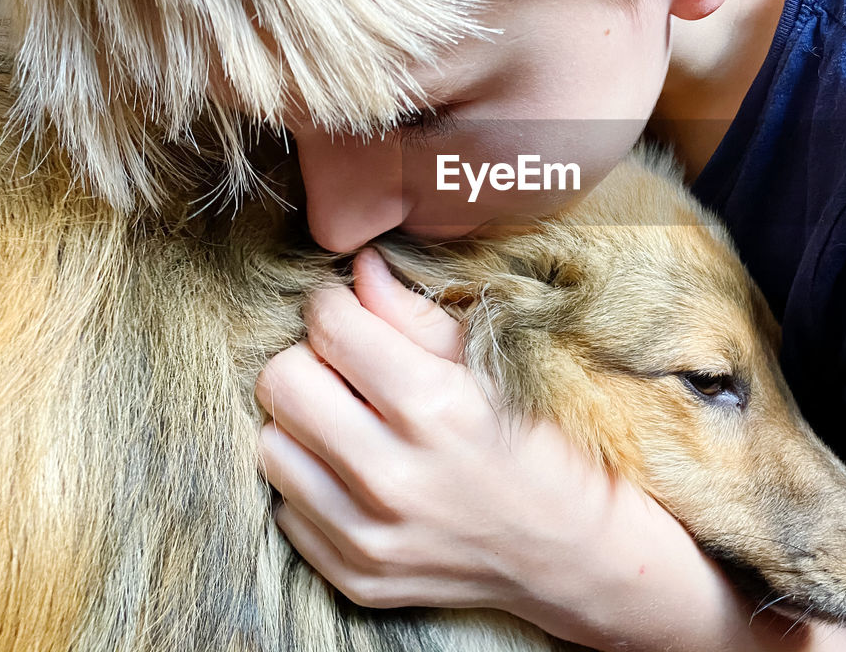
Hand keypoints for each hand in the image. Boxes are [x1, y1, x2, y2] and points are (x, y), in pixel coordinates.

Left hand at [254, 247, 623, 613]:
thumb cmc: (541, 444)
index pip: (329, 328)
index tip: (348, 310)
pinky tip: (360, 473)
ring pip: (272, 446)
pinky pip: (287, 511)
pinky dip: (315, 484)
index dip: (332, 305)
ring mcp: (369, 536)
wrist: (573, 552)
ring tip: (352, 422)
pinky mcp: (356, 576)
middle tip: (345, 367)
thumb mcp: (494, 369)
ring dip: (303, 425)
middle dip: (308, 360)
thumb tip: (359, 268)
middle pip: (281, 383)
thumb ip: (416, 317)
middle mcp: (391, 476)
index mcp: (433, 407)